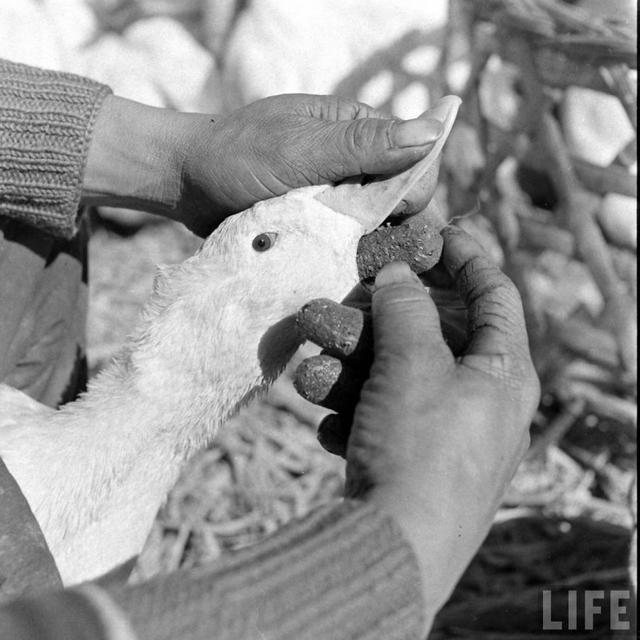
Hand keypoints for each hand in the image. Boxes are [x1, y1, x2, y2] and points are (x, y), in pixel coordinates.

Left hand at [83, 94, 443, 235]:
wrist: (187, 183)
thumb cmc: (237, 156)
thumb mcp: (300, 150)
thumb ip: (363, 145)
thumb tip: (433, 131)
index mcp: (359, 131)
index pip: (414, 168)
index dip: (409, 198)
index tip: (384, 223)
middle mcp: (354, 163)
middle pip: (398, 203)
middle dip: (385, 229)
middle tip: (353, 249)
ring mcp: (336, 195)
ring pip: (374, 228)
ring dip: (362, 248)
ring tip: (335, 260)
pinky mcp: (319, 222)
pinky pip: (345, 243)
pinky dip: (341, 256)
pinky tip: (327, 265)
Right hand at [298, 227, 538, 628]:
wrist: (392, 551)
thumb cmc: (418, 449)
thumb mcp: (413, 363)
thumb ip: (405, 308)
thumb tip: (398, 274)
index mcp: (503, 373)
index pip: (495, 295)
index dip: (466, 257)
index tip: (434, 233)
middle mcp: (482, 403)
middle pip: (430, 338)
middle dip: (377, 321)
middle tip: (340, 302)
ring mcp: (447, 437)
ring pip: (394, 381)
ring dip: (349, 371)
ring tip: (310, 373)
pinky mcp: (414, 464)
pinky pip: (384, 420)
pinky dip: (356, 415)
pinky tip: (331, 428)